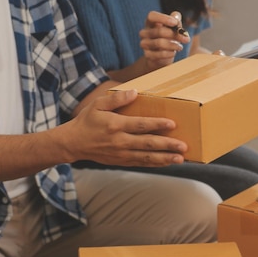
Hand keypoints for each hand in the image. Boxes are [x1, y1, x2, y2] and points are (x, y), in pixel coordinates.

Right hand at [68, 89, 186, 166]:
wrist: (74, 143)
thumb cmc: (87, 121)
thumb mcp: (97, 105)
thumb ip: (116, 99)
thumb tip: (135, 92)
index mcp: (115, 125)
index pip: (140, 125)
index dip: (157, 124)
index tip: (172, 124)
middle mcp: (120, 141)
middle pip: (147, 144)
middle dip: (167, 145)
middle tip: (183, 146)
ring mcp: (121, 154)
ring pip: (147, 157)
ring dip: (165, 158)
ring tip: (180, 159)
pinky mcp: (122, 161)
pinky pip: (141, 163)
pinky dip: (155, 163)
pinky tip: (167, 162)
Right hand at [138, 10, 189, 71]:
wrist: (160, 56)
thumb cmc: (167, 38)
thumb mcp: (173, 28)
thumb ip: (175, 20)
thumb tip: (176, 16)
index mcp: (150, 22)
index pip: (152, 16)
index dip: (163, 18)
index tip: (175, 23)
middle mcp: (144, 32)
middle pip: (160, 31)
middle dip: (175, 34)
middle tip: (186, 38)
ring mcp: (144, 44)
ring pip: (160, 43)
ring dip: (173, 45)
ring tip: (180, 47)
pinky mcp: (147, 55)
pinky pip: (159, 54)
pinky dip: (169, 53)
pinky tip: (174, 52)